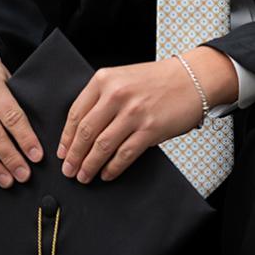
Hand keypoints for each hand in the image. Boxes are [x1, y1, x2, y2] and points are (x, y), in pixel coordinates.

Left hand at [58, 48, 238, 183]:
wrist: (192, 79)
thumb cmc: (158, 80)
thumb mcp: (122, 78)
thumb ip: (101, 97)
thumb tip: (81, 130)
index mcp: (104, 80)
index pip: (76, 114)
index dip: (66, 138)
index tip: (62, 153)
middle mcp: (116, 95)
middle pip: (86, 133)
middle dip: (74, 156)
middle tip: (68, 170)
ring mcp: (133, 113)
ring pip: (102, 146)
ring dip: (89, 165)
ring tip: (84, 176)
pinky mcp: (149, 130)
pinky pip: (124, 154)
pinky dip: (112, 168)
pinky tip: (106, 174)